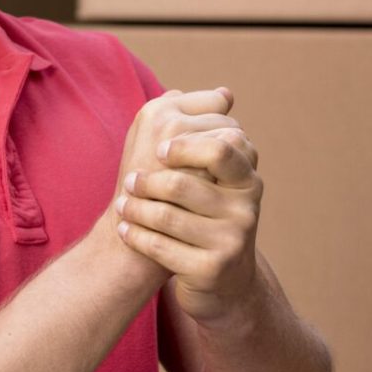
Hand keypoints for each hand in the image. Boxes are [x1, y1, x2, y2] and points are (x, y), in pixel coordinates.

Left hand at [114, 92, 262, 325]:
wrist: (221, 280)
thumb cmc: (209, 217)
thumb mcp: (218, 180)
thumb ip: (213, 137)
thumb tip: (223, 91)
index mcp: (247, 179)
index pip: (220, 146)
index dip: (185, 145)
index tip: (159, 148)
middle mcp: (246, 209)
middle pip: (184, 182)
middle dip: (149, 180)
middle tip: (130, 180)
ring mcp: (231, 242)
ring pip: (167, 216)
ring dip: (136, 209)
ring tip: (123, 204)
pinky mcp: (211, 269)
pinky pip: (160, 247)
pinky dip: (136, 236)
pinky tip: (125, 230)